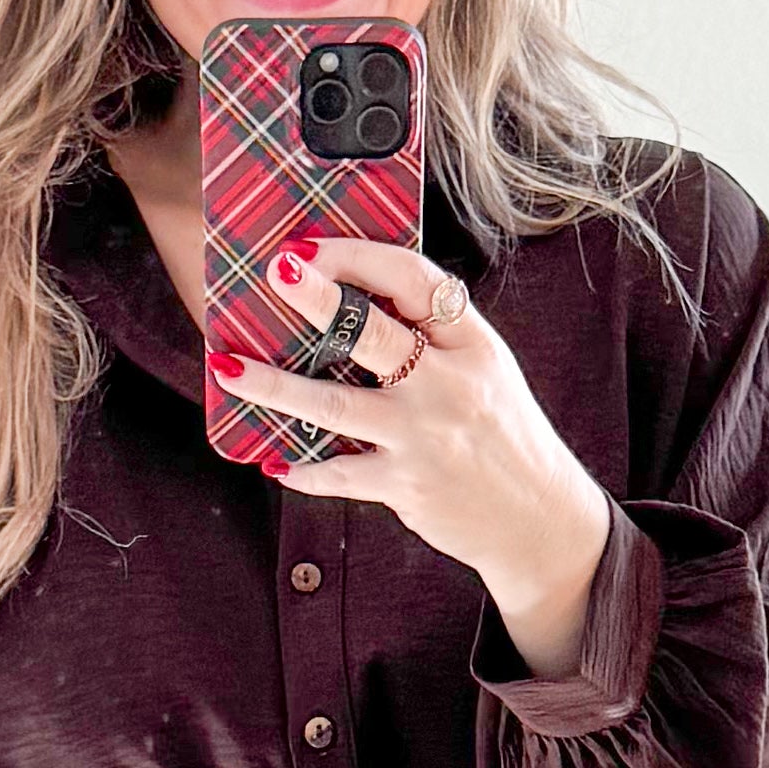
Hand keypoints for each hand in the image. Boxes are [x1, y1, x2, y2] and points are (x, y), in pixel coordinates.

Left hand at [220, 245, 614, 666]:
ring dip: (274, 385)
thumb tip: (352, 302)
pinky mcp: (408, 486)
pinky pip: (340, 473)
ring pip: (336, 404)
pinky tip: (273, 460)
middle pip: (373, 331)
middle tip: (274, 271)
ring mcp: (426, 437)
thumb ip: (434, 338)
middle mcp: (451, 385)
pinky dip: (303, 468)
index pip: (415, 280)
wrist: (541, 520)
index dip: (360, 256)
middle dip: (318, 298)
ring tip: (227, 367)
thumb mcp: (485, 372)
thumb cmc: (502, 436)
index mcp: (474, 344)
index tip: (312, 246)